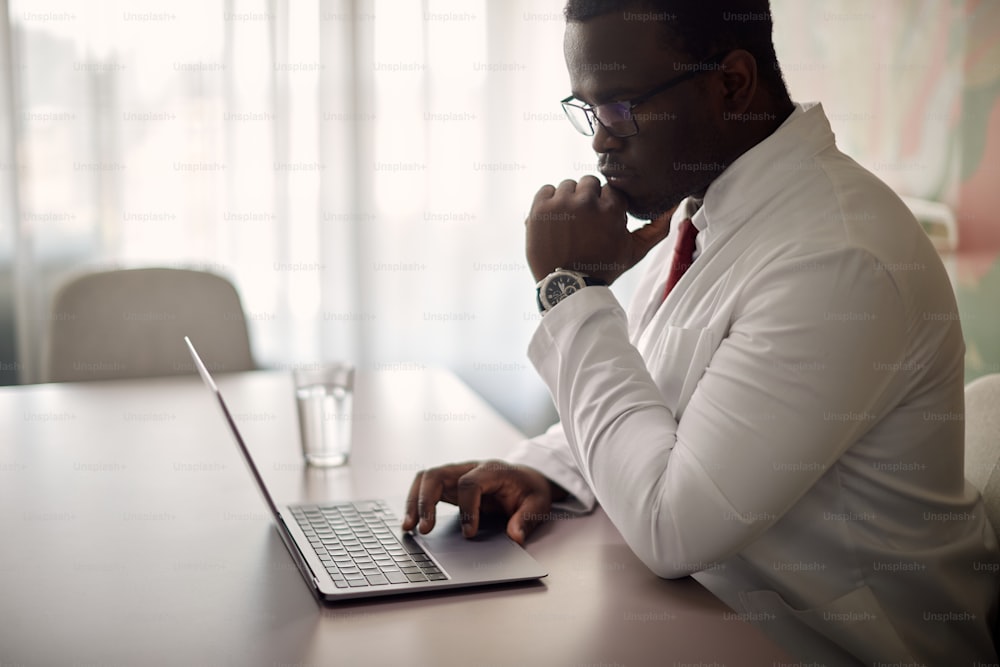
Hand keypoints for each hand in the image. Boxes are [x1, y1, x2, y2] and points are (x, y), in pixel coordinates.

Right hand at [402, 460, 558, 544]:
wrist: (525, 480)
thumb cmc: (529, 491)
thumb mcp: (538, 504)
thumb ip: (527, 519)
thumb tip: (515, 536)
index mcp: (492, 470)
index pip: (469, 483)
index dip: (467, 508)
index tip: (470, 533)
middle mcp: (469, 468)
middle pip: (438, 474)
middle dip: (426, 501)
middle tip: (425, 529)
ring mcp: (456, 474)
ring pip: (426, 478)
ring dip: (414, 501)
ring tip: (409, 527)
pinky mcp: (449, 485)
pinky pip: (425, 488)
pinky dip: (415, 503)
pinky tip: (411, 523)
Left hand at [525, 175, 672, 283]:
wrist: (567, 287)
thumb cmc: (603, 270)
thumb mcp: (634, 251)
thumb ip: (656, 228)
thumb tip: (675, 207)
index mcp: (611, 208)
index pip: (610, 189)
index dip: (606, 204)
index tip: (601, 220)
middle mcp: (586, 201)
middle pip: (589, 183)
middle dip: (589, 199)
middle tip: (585, 222)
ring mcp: (561, 203)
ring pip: (567, 185)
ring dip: (569, 200)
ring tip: (569, 223)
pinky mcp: (540, 208)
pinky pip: (546, 190)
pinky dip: (549, 202)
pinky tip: (555, 221)